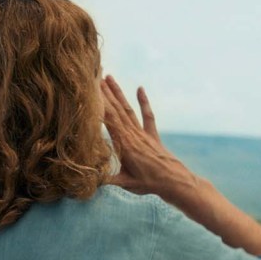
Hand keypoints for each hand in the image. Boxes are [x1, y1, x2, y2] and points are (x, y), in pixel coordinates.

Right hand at [100, 75, 199, 205]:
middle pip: (116, 109)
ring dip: (118, 92)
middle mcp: (132, 134)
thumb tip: (86, 179)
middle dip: (104, 92)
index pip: (108, 119)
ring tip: (109, 77)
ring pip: (127, 109)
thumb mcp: (124, 183)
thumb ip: (106, 179)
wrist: (174, 181)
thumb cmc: (148, 184)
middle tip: (94, 75)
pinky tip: (140, 88)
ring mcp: (143, 133)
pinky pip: (148, 116)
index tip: (89, 89)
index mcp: (123, 144)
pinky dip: (144, 102)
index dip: (98, 103)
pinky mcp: (152, 135)